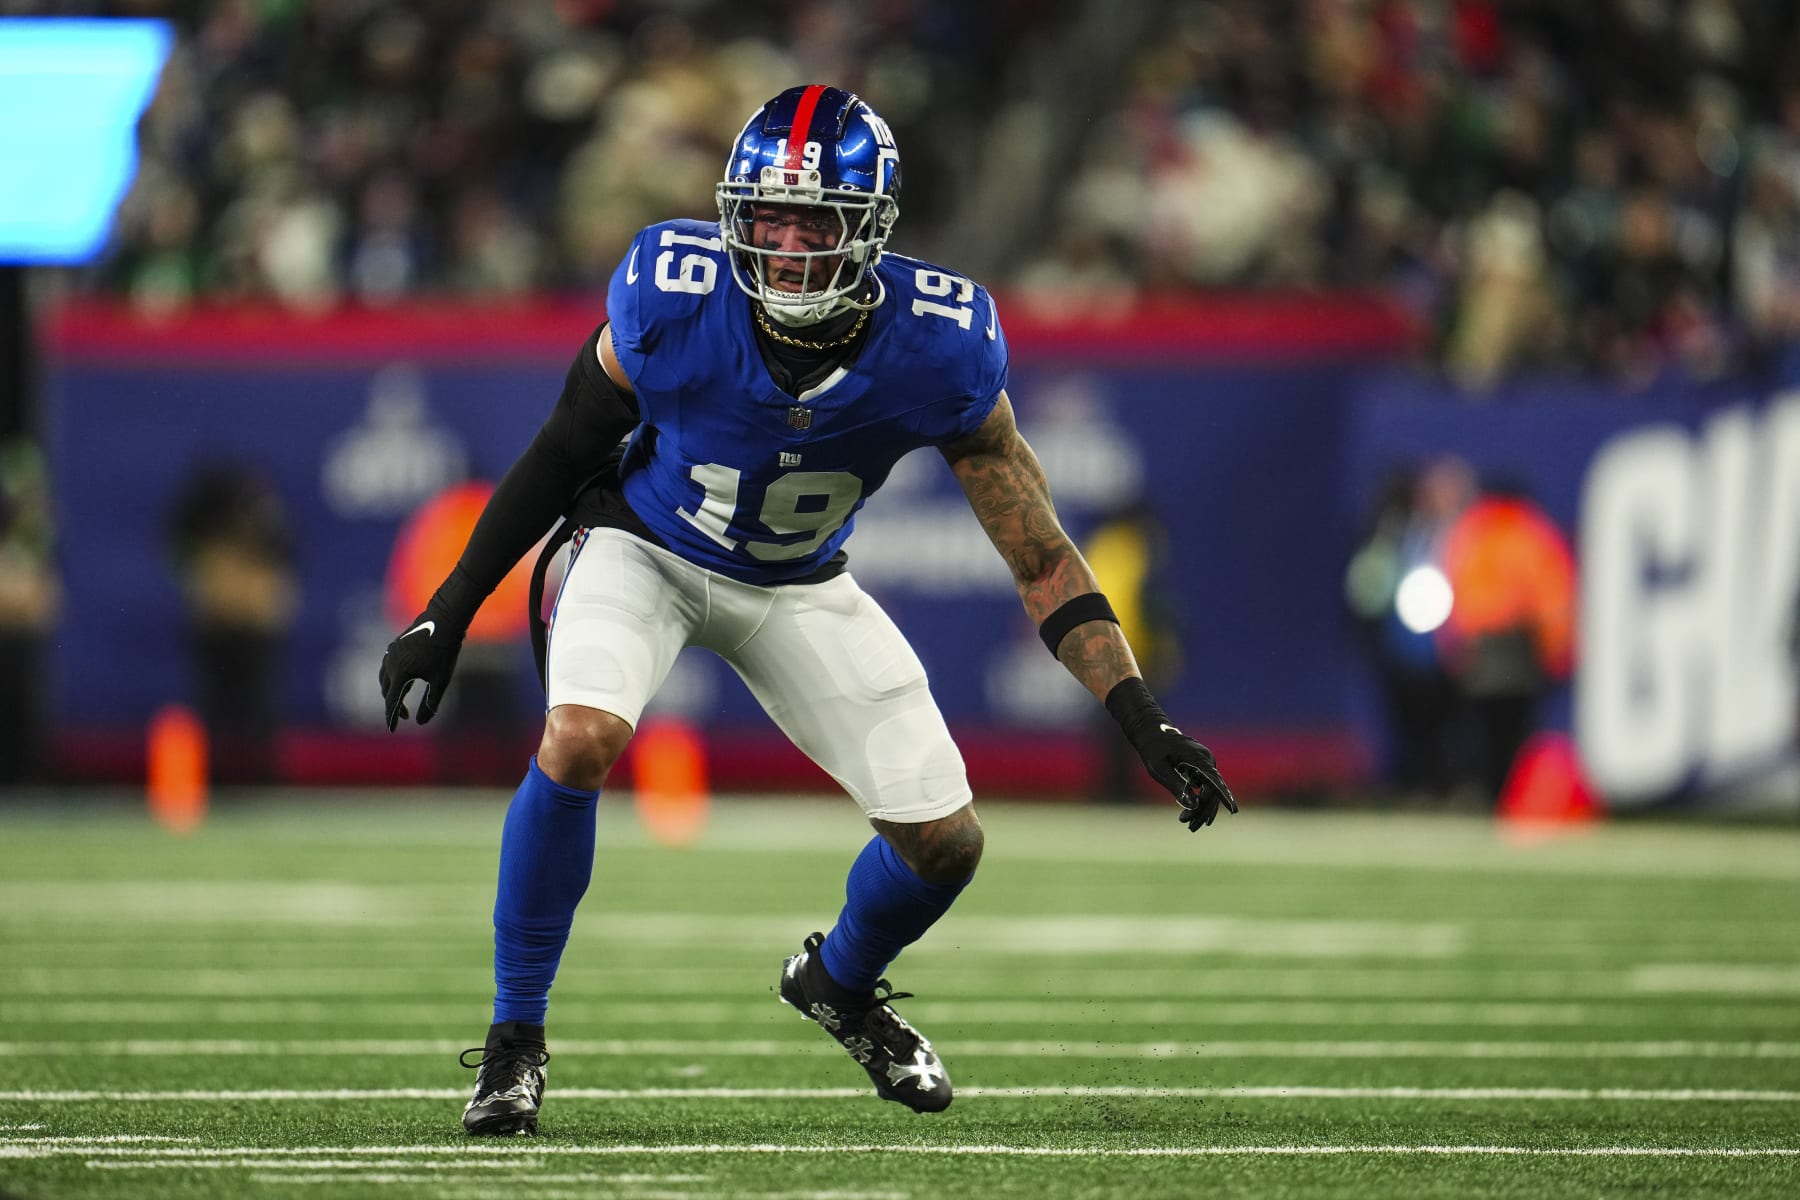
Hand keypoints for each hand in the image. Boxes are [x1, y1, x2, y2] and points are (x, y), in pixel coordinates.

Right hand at [378, 608, 463, 730]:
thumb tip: (420, 722)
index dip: (392, 717)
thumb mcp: (441, 680)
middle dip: (394, 705)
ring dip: (391, 691)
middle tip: (406, 715)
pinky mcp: (395, 646)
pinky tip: (403, 681)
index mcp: (400, 674)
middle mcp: (390, 663)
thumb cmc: (445, 651)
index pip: (392, 701)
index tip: (392, 729)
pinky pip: (388, 666)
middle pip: (386, 691)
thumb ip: (430, 703)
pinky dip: (392, 678)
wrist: (444, 620)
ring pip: (384, 678)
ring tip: (403, 701)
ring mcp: (391, 653)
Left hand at [1130, 722, 1238, 830]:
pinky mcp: (1201, 768)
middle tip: (1191, 827)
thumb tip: (1192, 805)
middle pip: (1212, 789)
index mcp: (1198, 758)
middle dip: (1203, 810)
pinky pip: (1204, 787)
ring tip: (1189, 826)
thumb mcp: (1159, 768)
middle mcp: (1206, 760)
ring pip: (1209, 790)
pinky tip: (1191, 814)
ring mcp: (1205, 764)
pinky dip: (1198, 800)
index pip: (1214, 781)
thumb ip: (1176, 785)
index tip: (1232, 811)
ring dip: (1201, 809)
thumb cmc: (1153, 750)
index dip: (1223, 797)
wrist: (1151, 734)